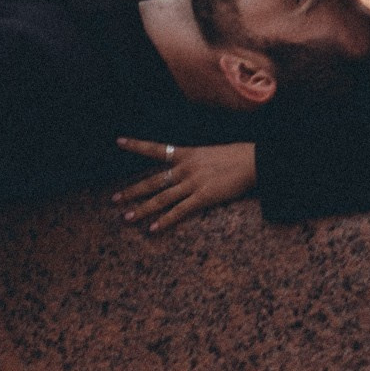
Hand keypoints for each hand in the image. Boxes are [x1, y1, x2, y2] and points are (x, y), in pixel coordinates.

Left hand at [112, 139, 255, 232]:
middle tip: (115, 199)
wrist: (255, 161)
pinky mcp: (203, 197)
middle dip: (133, 191)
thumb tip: (184, 167)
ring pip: (161, 198)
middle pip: (153, 181)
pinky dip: (164, 221)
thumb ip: (195, 161)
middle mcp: (185, 168)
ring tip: (126, 218)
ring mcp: (193, 183)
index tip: (119, 141)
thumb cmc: (237, 155)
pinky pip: (179, 212)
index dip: (136, 145)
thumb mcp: (210, 152)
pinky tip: (152, 229)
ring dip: (142, 209)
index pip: (156, 149)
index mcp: (187, 154)